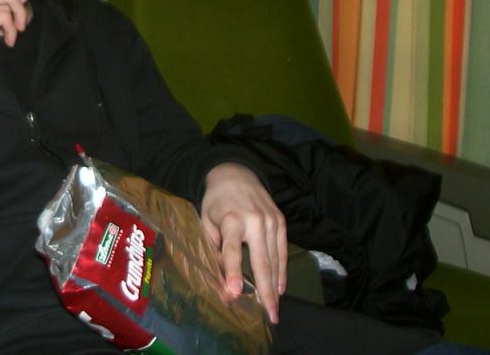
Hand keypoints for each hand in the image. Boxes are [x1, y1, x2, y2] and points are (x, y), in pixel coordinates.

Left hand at [200, 162, 286, 323]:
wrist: (235, 174)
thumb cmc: (216, 202)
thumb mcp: (206, 221)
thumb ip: (213, 249)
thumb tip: (219, 281)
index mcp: (231, 219)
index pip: (232, 249)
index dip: (232, 271)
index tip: (235, 292)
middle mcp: (254, 220)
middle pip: (261, 261)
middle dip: (265, 290)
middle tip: (269, 315)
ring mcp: (270, 221)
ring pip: (275, 259)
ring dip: (275, 286)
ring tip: (274, 309)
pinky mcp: (280, 221)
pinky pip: (282, 251)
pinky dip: (282, 271)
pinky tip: (280, 287)